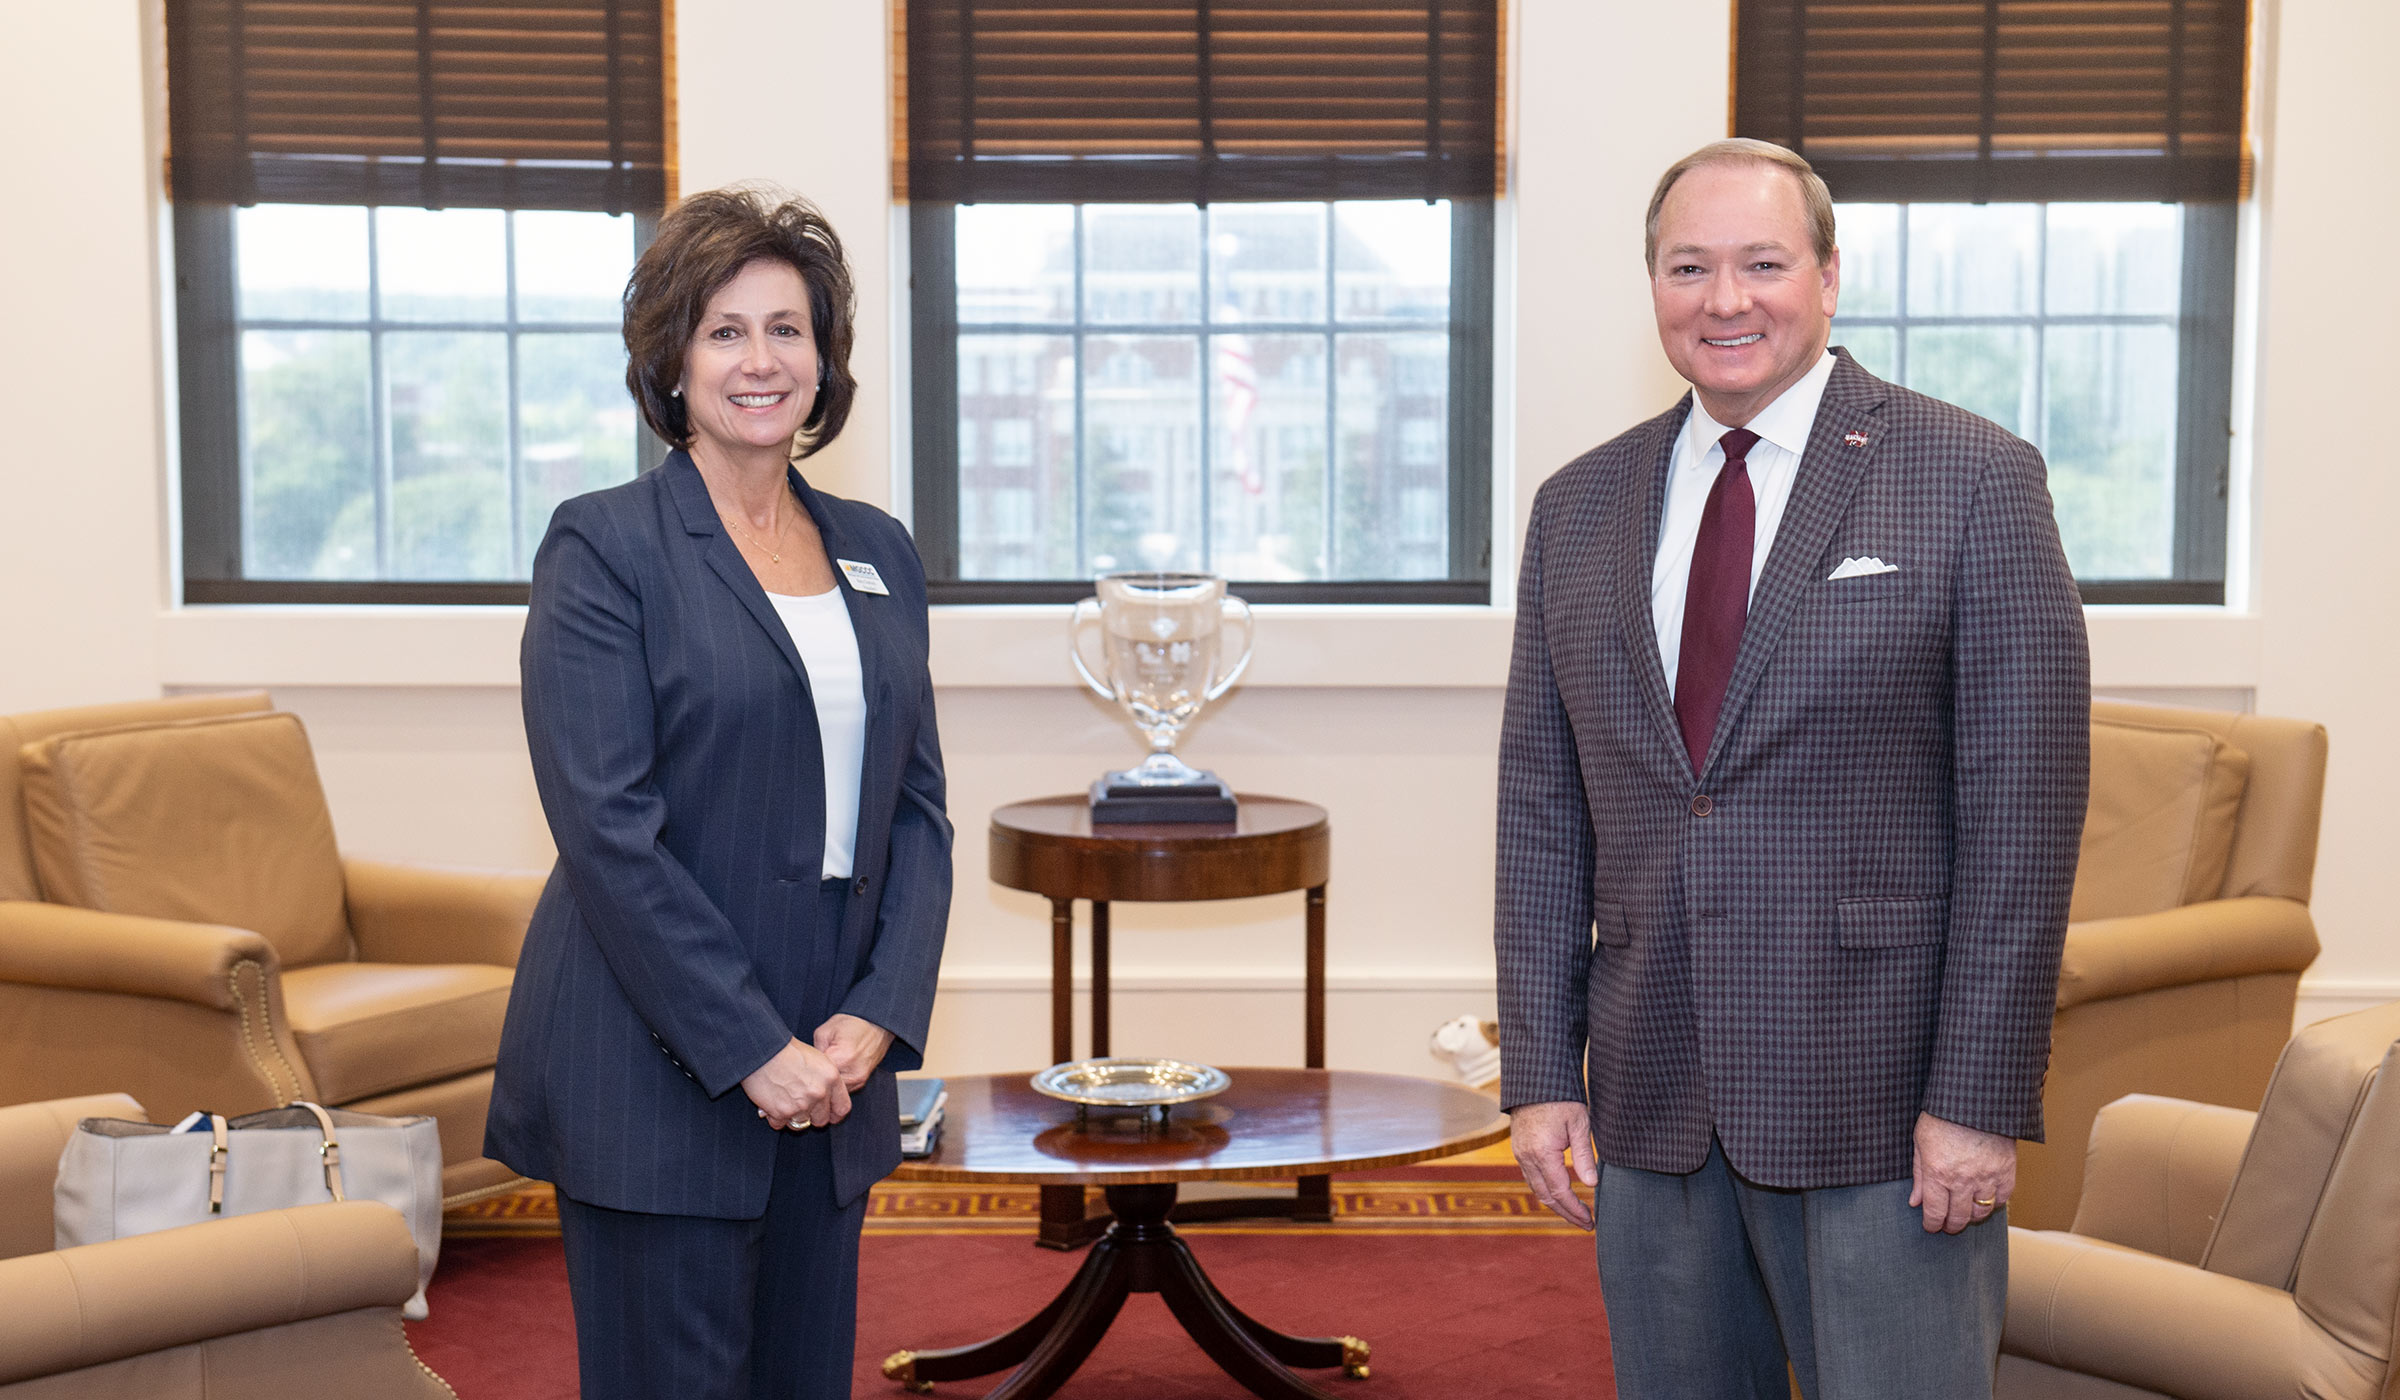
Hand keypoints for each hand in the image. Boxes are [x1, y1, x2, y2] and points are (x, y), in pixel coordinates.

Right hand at [740, 1038, 851, 1130]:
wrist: (764, 1050)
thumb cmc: (788, 1050)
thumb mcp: (817, 1059)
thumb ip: (826, 1080)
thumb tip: (826, 1096)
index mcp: (831, 1078)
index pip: (842, 1107)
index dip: (834, 1114)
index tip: (828, 1115)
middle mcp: (819, 1093)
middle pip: (821, 1120)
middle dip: (812, 1116)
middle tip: (801, 1107)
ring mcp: (801, 1104)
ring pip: (801, 1124)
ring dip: (792, 1117)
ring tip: (784, 1102)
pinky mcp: (782, 1112)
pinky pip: (780, 1124)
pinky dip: (775, 1117)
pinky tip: (771, 1104)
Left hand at [812, 1013, 894, 1092]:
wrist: (876, 1024)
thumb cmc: (851, 1024)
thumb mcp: (824, 1032)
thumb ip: (814, 1052)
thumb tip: (807, 1068)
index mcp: (841, 1059)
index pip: (816, 1076)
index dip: (806, 1073)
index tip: (800, 1070)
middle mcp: (852, 1073)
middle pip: (825, 1088)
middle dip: (816, 1082)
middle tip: (807, 1073)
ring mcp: (858, 1080)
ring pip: (834, 1093)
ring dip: (826, 1085)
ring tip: (819, 1074)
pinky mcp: (861, 1082)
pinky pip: (843, 1090)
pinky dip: (835, 1084)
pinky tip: (830, 1075)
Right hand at [1510, 1100, 1598, 1229]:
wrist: (1536, 1079)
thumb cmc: (1561, 1098)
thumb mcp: (1579, 1124)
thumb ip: (1584, 1157)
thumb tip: (1592, 1185)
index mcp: (1542, 1153)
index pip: (1560, 1192)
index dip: (1575, 1210)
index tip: (1591, 1221)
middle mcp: (1526, 1157)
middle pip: (1545, 1197)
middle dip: (1566, 1213)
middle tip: (1586, 1223)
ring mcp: (1519, 1153)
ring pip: (1536, 1189)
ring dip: (1555, 1204)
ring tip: (1575, 1213)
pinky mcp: (1519, 1148)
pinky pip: (1531, 1177)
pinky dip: (1545, 1190)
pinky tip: (1558, 1193)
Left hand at [1909, 1112, 2015, 1233]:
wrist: (1974, 1098)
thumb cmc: (1942, 1115)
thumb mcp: (1920, 1141)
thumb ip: (1918, 1174)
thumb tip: (1915, 1201)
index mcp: (1937, 1172)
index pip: (1935, 1212)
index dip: (1932, 1224)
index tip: (1931, 1227)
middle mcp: (1962, 1179)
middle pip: (1958, 1217)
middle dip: (1951, 1225)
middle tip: (1948, 1226)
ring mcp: (1986, 1176)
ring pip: (1981, 1212)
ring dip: (1972, 1217)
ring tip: (1966, 1214)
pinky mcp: (2006, 1170)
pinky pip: (2002, 1198)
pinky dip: (1994, 1203)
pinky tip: (1986, 1199)